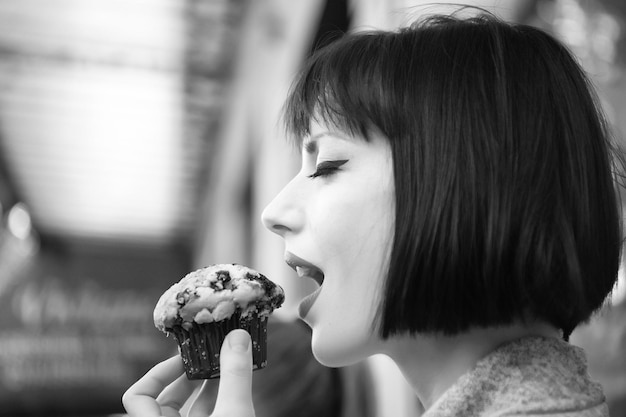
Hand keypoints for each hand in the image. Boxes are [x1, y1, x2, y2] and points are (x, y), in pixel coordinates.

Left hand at [122, 329, 254, 416]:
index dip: (157, 373)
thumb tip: (237, 336)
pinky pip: (207, 415)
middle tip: (210, 356)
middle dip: (190, 375)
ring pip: (189, 408)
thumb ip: (235, 375)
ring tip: (227, 364)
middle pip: (165, 398)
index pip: (136, 396)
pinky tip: (236, 384)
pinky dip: (218, 399)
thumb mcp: (234, 413)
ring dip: (207, 385)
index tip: (185, 359)